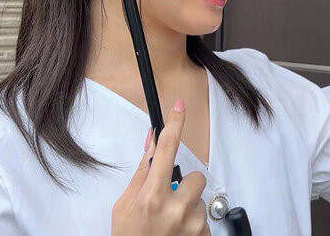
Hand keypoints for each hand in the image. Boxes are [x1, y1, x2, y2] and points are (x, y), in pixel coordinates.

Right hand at [111, 99, 208, 235]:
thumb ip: (142, 174)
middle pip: (195, 176)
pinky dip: (193, 222)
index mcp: (150, 197)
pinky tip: (178, 232)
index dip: (174, 124)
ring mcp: (191, 223)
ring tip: (170, 222)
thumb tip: (151, 142)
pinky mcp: (203, 235)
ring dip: (189, 206)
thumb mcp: (124, 206)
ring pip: (200, 198)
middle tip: (168, 200)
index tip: (179, 107)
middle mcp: (174, 207)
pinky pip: (204, 217)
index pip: (166, 149)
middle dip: (184, 185)